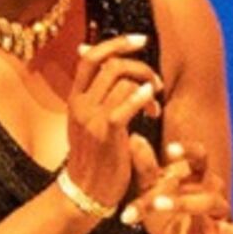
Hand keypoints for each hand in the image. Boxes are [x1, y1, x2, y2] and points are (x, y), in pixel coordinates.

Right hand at [61, 32, 163, 207]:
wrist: (85, 193)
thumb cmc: (94, 158)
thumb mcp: (89, 123)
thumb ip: (98, 95)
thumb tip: (104, 67)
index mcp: (76, 97)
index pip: (92, 56)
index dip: (118, 42)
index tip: (142, 40)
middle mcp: (80, 103)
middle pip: (112, 64)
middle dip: (141, 67)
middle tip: (156, 84)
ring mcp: (90, 117)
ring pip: (122, 80)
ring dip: (146, 86)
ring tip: (154, 106)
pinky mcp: (105, 133)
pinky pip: (125, 104)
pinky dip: (142, 98)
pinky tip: (152, 104)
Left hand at [134, 140, 232, 233]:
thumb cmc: (160, 209)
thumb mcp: (148, 189)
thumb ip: (145, 166)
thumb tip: (134, 137)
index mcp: (195, 172)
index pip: (198, 156)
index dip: (188, 151)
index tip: (169, 150)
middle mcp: (209, 187)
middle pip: (208, 178)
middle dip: (185, 177)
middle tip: (161, 184)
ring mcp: (216, 209)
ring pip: (210, 202)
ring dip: (185, 203)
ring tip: (158, 205)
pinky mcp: (219, 231)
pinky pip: (230, 230)